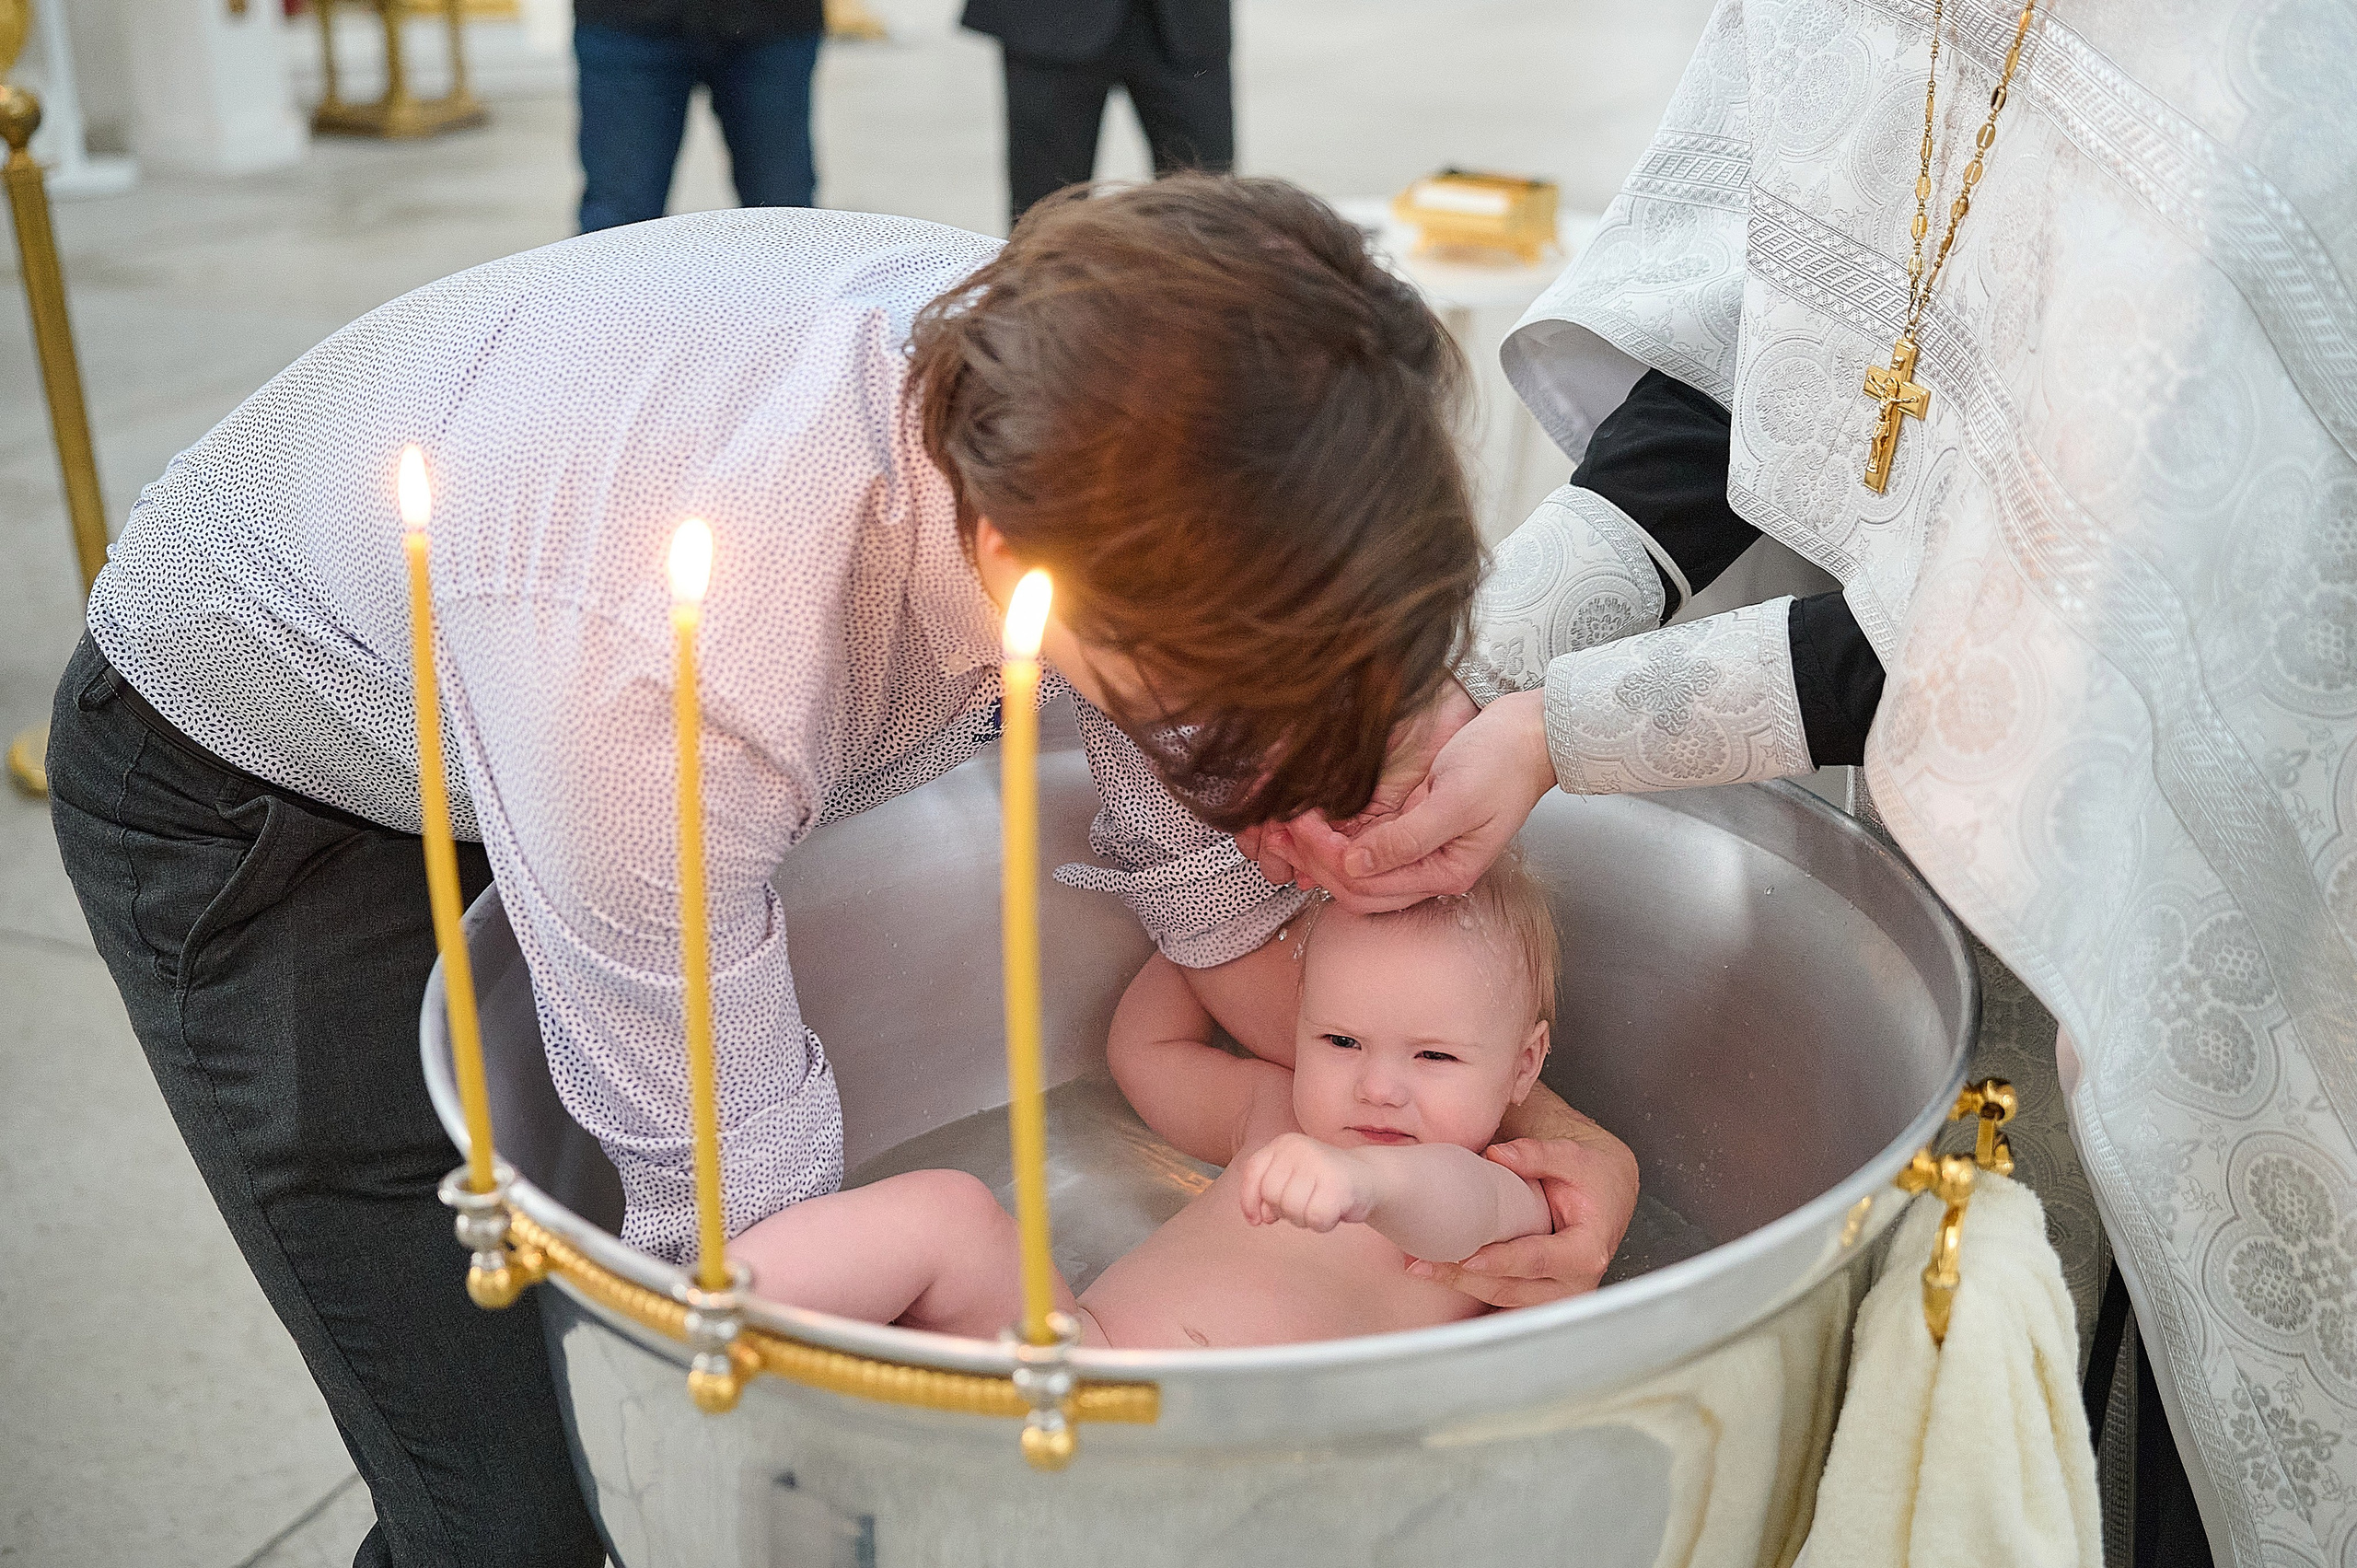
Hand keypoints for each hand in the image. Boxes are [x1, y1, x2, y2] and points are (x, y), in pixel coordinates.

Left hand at [1234, 1133, 1375, 1233]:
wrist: (1369, 1177)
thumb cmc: (1323, 1184)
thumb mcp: (1291, 1180)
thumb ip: (1270, 1194)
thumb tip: (1259, 1217)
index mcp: (1283, 1144)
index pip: (1253, 1172)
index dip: (1249, 1200)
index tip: (1257, 1220)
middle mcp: (1298, 1148)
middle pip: (1271, 1194)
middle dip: (1284, 1211)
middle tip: (1305, 1206)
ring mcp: (1318, 1163)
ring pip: (1292, 1209)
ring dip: (1305, 1220)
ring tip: (1320, 1206)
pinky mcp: (1336, 1183)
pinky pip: (1315, 1218)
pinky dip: (1323, 1224)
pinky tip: (1334, 1212)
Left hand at [1286, 687, 1555, 910]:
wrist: (1531, 734)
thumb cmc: (1503, 763)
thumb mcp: (1454, 801)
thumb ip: (1406, 838)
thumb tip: (1355, 864)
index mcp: (1445, 873)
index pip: (1369, 889)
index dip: (1328, 862)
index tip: (1301, 828)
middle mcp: (1429, 870)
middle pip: (1356, 886)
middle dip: (1315, 861)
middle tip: (1281, 829)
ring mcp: (1419, 850)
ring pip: (1356, 868)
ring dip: (1319, 852)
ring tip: (1284, 826)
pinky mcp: (1411, 826)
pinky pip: (1364, 843)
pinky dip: (1335, 835)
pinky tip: (1311, 817)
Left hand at [1407, 1118, 1639, 1307]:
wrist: (1607, 1193)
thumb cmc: (1592, 1176)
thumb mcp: (1573, 1156)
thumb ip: (1538, 1154)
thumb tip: (1498, 1154)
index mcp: (1587, 1251)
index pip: (1538, 1260)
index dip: (1503, 1261)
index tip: (1468, 1257)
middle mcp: (1574, 1283)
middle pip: (1513, 1288)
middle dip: (1465, 1278)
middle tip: (1423, 1264)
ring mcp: (1556, 1295)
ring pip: (1502, 1300)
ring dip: (1460, 1286)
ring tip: (1420, 1268)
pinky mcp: (1539, 1297)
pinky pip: (1502, 1303)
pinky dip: (1470, 1294)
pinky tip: (1439, 1279)